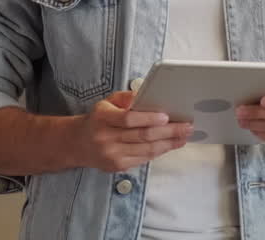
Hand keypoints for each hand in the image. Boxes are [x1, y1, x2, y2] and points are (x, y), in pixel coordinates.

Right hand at [74, 91, 192, 172]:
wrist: (78, 144)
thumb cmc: (98, 120)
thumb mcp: (107, 102)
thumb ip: (126, 98)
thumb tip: (147, 96)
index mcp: (102, 118)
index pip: (128, 119)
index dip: (148, 118)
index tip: (166, 117)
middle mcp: (106, 138)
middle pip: (142, 136)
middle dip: (168, 132)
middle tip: (186, 127)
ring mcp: (112, 155)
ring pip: (146, 150)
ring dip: (169, 144)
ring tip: (183, 136)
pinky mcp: (117, 166)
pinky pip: (143, 159)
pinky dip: (159, 151)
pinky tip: (170, 145)